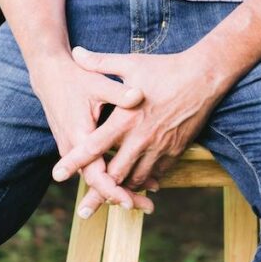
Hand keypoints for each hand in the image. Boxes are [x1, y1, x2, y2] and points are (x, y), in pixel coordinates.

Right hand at [28, 52, 154, 215]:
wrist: (50, 74)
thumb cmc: (75, 77)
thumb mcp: (97, 83)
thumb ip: (119, 92)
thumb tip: (139, 95)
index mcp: (78, 136)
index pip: (94, 174)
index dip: (112, 189)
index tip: (130, 201)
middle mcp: (73, 148)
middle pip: (97, 182)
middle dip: (121, 196)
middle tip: (147, 207)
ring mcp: (73, 149)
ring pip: (96, 177)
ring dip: (119, 187)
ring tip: (146, 198)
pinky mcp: (77, 146)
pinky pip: (94, 167)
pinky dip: (112, 175)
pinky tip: (134, 177)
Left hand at [51, 45, 226, 217]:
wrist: (204, 77)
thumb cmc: (165, 69)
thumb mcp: (130, 64)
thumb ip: (100, 62)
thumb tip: (76, 52)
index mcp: (126, 118)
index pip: (94, 145)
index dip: (74, 161)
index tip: (57, 174)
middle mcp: (141, 138)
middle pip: (114, 174)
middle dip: (97, 193)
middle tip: (83, 209)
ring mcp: (159, 147)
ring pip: (136, 179)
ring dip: (122, 190)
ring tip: (109, 202)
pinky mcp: (175, 151)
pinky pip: (156, 174)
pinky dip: (144, 181)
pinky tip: (137, 185)